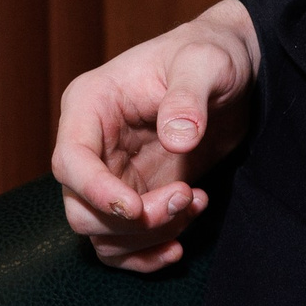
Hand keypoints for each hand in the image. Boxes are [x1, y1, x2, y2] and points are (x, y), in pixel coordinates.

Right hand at [52, 0, 261, 272]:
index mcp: (90, 104)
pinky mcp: (135, 195)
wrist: (235, 70)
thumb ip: (189, 96)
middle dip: (132, 220)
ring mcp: (111, 174)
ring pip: (100, 233)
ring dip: (147, 237)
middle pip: (80, 207)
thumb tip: (178, 138)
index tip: (135, 208)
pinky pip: (121, 243)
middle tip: (186, 197)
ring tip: (195, 203)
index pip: (69, 161)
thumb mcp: (206, 63)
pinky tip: (181, 240)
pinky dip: (148, 253)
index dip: (95, 191)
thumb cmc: (212, 53)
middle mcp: (91, 144)